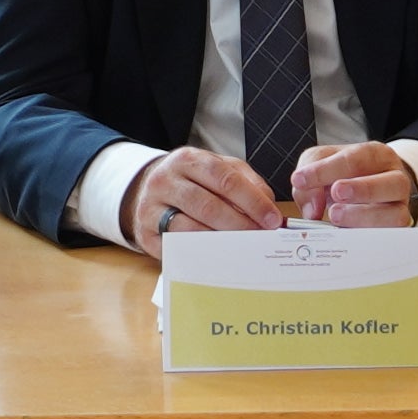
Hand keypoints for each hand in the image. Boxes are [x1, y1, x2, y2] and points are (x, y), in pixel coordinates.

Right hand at [126, 150, 285, 250]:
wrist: (148, 190)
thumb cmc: (192, 181)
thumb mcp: (218, 169)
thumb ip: (246, 181)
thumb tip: (269, 204)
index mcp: (187, 160)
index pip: (224, 178)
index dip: (252, 200)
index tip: (272, 219)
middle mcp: (165, 181)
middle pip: (207, 205)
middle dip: (239, 224)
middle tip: (260, 238)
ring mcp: (150, 208)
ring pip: (188, 229)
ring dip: (220, 242)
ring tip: (242, 249)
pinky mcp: (145, 233)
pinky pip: (174, 249)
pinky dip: (198, 255)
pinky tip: (218, 258)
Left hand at [288, 142, 417, 227]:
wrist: (363, 187)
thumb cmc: (344, 173)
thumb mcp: (322, 161)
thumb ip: (311, 174)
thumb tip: (312, 211)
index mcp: (377, 156)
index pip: (357, 158)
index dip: (327, 169)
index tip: (301, 180)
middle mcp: (396, 180)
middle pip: (393, 184)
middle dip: (364, 189)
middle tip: (336, 193)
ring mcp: (399, 208)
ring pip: (395, 215)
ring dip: (363, 217)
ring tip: (335, 216)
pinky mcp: (395, 230)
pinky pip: (389, 238)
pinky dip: (367, 239)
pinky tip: (345, 234)